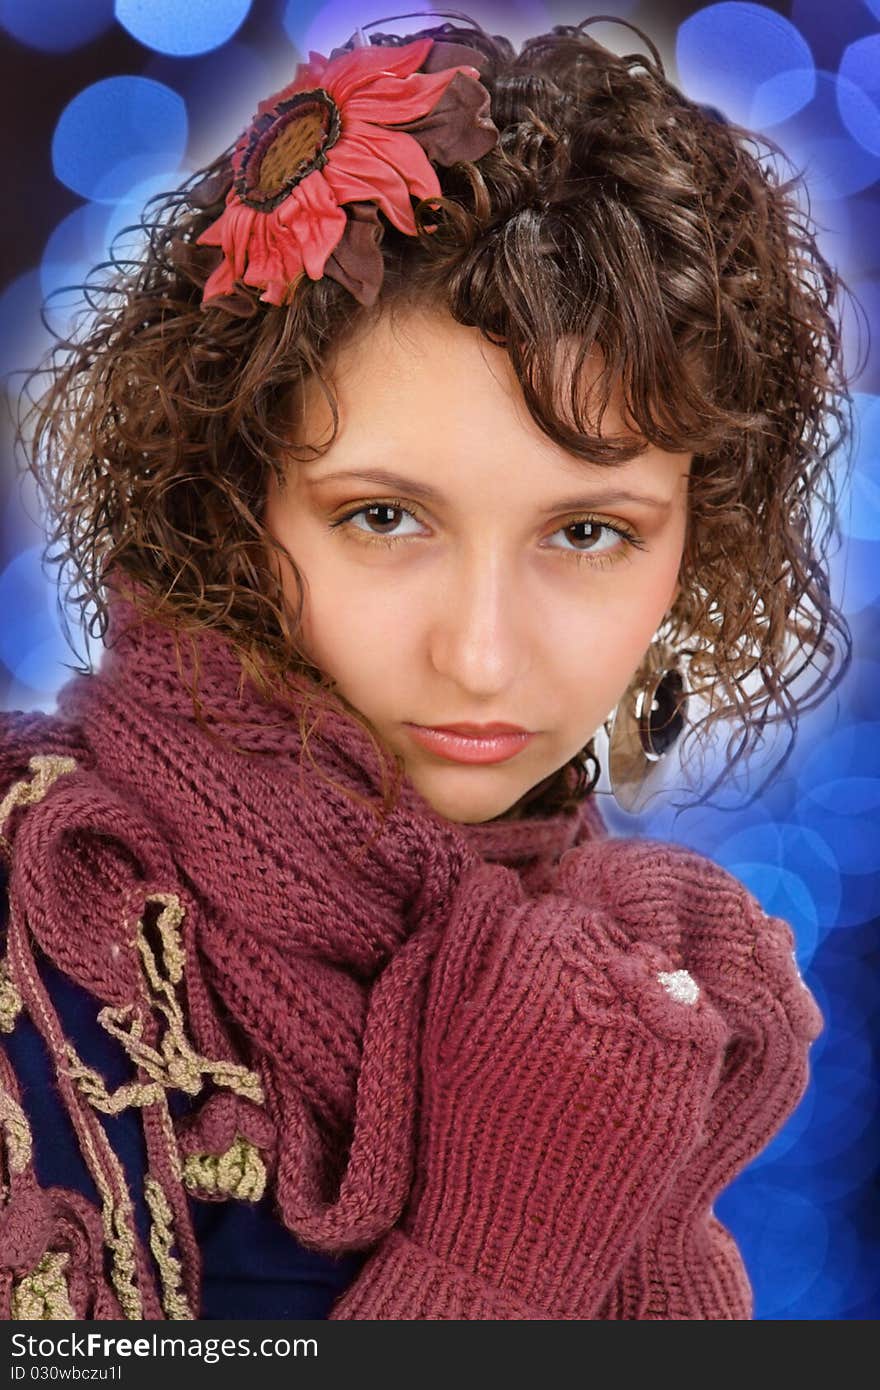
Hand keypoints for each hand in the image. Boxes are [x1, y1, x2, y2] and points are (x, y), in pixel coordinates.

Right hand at [392, 856, 732, 1318]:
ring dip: (638, 992)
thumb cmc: (466, 1114)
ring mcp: (647, 1037)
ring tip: (604, 1037)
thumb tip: (502, 873)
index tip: (536, 980)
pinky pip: (695, 1023)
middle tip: (572, 1014)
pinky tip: (638, 1055)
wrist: (511, 1225)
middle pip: (615, 940)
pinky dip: (675, 1026)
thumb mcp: (443, 1014)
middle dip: (597, 964)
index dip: (549, 941)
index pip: (563, 914)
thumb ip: (471, 930)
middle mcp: (597, 993)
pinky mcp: (684, 1083)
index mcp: (533, 964)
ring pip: (658, 974)